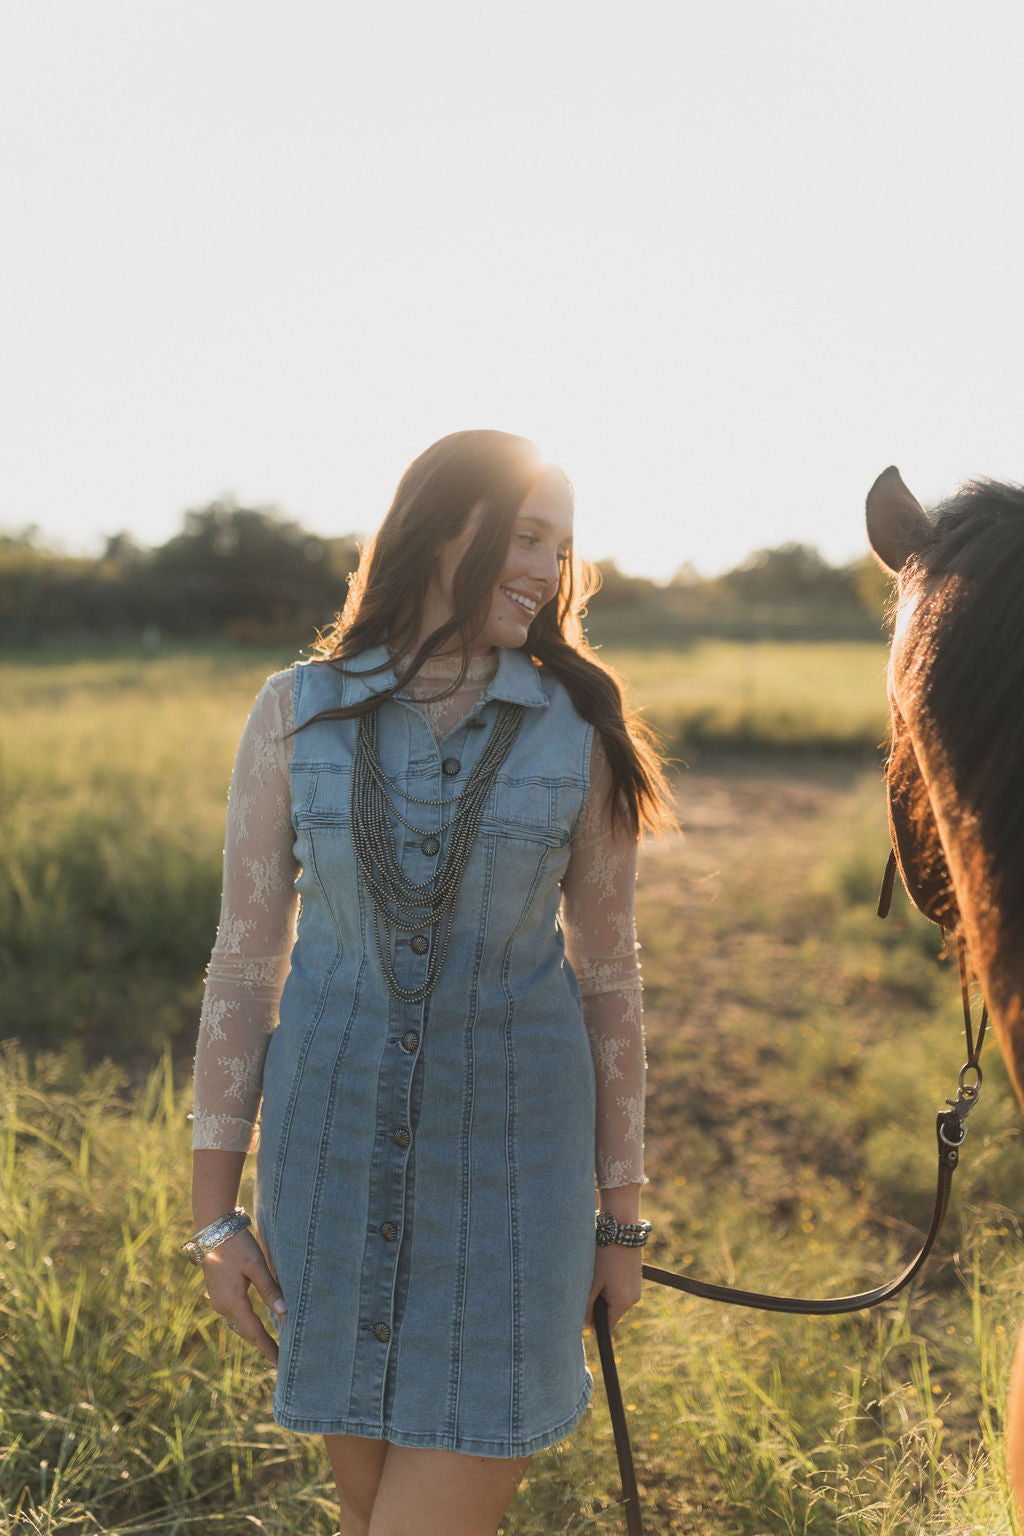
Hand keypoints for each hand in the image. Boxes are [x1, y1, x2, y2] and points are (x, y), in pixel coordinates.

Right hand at [200, 1228, 285, 1363]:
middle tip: (279, 1359)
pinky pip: (234, 1315)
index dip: (268, 1348)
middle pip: (246, 1332)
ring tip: (270, 1345)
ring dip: (254, 1335)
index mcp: (233, 1302)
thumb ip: (269, 1289)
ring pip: (239, 1324)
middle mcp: (222, 1306)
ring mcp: (218, 1300)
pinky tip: (255, 1324)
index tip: (280, 1363)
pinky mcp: (218, 1293)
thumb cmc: (237, 1246)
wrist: (213, 1231)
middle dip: (262, 1345)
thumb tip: (284, 1312)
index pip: (255, 1333)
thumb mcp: (256, 1265)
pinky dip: (246, 1323)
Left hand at [585, 1243, 642, 1331]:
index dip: (592, 1320)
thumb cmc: (604, 1255)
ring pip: (614, 1300)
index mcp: (623, 1303)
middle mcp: (633, 1298)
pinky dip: (610, 1284)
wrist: (620, 1228)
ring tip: (596, 1274)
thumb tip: (584, 1325)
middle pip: (611, 1313)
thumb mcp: (592, 1282)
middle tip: (587, 1285)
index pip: (607, 1325)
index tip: (582, 1305)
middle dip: (597, 1304)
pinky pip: (620, 1289)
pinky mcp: (635, 1277)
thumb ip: (587, 1306)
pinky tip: (603, 1269)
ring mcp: (636, 1287)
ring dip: (603, 1293)